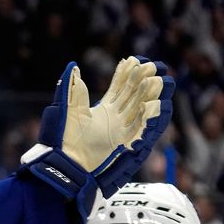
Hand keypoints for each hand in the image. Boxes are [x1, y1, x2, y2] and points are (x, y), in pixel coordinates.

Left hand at [20, 56, 174, 215]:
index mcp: (105, 109)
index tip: (134, 60)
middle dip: (144, 80)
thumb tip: (73, 66)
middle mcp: (117, 118)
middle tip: (153, 66)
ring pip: (143, 109)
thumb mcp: (69, 110)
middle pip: (135, 95)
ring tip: (158, 81)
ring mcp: (124, 130)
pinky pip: (143, 129)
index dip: (127, 74)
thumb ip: (72, 89)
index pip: (120, 87)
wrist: (66, 164)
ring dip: (152, 96)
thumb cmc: (64, 139)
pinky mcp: (127, 144)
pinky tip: (152, 104)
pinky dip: (150, 117)